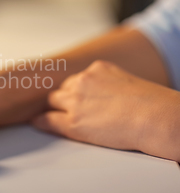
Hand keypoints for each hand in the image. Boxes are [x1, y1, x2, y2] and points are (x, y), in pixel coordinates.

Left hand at [32, 60, 179, 161]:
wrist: (156, 118)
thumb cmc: (152, 105)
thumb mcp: (127, 82)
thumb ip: (108, 83)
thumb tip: (103, 93)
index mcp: (97, 69)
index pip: (75, 79)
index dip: (73, 91)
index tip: (70, 96)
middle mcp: (83, 81)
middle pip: (61, 90)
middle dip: (62, 99)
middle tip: (59, 108)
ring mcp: (76, 101)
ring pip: (53, 102)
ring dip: (54, 109)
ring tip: (46, 115)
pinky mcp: (73, 122)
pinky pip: (48, 120)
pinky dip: (41, 122)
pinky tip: (37, 123)